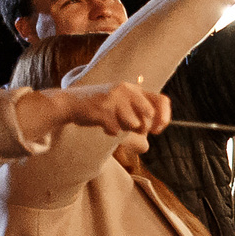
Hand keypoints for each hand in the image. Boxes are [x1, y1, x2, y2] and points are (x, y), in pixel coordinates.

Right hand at [17, 80, 170, 140]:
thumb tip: (146, 146)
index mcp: (134, 89)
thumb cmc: (99, 108)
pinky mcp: (103, 108)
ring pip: (133, 124)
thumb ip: (137, 121)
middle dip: (141, 128)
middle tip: (128, 128)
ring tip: (112, 121)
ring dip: (123, 129)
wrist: (69, 102)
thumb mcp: (122, 108)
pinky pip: (115, 130)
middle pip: (149, 116)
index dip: (164, 117)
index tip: (157, 130)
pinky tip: (101, 123)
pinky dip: (109, 131)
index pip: (162, 100)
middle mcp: (127, 90)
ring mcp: (115, 98)